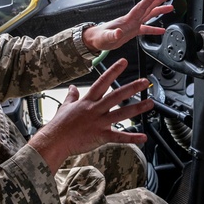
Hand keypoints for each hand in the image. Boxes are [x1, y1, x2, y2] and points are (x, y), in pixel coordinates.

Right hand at [28, 58, 152, 173]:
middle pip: (116, 95)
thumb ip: (71, 96)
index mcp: (87, 100)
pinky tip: (143, 137)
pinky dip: (131, 137)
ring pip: (121, 113)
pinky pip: (118, 136)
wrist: (54, 141)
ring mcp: (98, 122)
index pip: (102, 81)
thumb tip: (72, 87)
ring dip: (137, 108)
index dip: (113, 71)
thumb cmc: (59, 125)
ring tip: (150, 103)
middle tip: (144, 81)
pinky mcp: (100, 136)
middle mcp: (95, 109)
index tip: (123, 62)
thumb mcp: (65, 106)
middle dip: (131, 88)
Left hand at [82, 0, 172, 51]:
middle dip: (158, 0)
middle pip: (148, 7)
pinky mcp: (133, 31)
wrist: (96, 40)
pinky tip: (162, 30)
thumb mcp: (106, 37)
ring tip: (170, 7)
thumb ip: (113, 35)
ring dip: (159, 11)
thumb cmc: (99, 37)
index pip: (141, 7)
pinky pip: (146, 28)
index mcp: (127, 20)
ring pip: (149, 15)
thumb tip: (119, 33)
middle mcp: (132, 20)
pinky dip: (154, 29)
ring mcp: (133, 25)